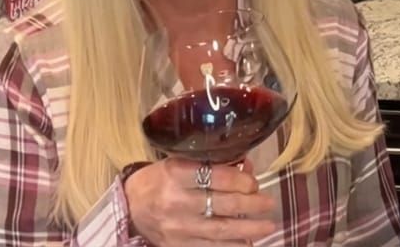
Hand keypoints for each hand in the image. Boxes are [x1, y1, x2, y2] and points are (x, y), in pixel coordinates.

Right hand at [125, 158, 276, 246]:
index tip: (254, 183)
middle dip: (252, 204)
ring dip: (249, 229)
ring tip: (267, 226)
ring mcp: (176, 227)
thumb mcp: (181, 162)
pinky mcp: (177, 245)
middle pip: (223, 204)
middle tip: (268, 203)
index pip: (217, 177)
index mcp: (176, 174)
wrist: (131, 205)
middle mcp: (176, 201)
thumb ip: (213, 165)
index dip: (241, 181)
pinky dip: (231, 246)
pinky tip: (247, 243)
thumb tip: (248, 168)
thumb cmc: (160, 179)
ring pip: (220, 230)